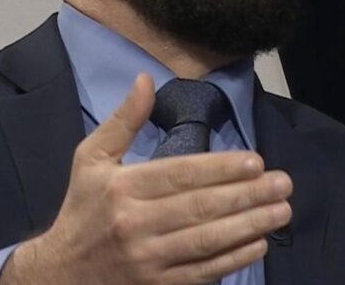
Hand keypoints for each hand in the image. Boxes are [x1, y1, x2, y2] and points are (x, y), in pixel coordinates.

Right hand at [0, 73, 291, 284]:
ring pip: (207, 240)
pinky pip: (204, 271)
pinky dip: (234, 258)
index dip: (221, 168)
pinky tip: (259, 243)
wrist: (61, 273)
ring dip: (250, 225)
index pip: (180, 175)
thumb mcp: (91, 158)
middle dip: (247, 195)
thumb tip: (146, 80)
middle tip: (283, 183)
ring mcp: (148, 259)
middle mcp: (135, 223)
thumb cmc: (82, 209)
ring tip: (281, 210)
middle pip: (200, 207)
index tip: (256, 161)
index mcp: (121, 187)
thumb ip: (124, 120)